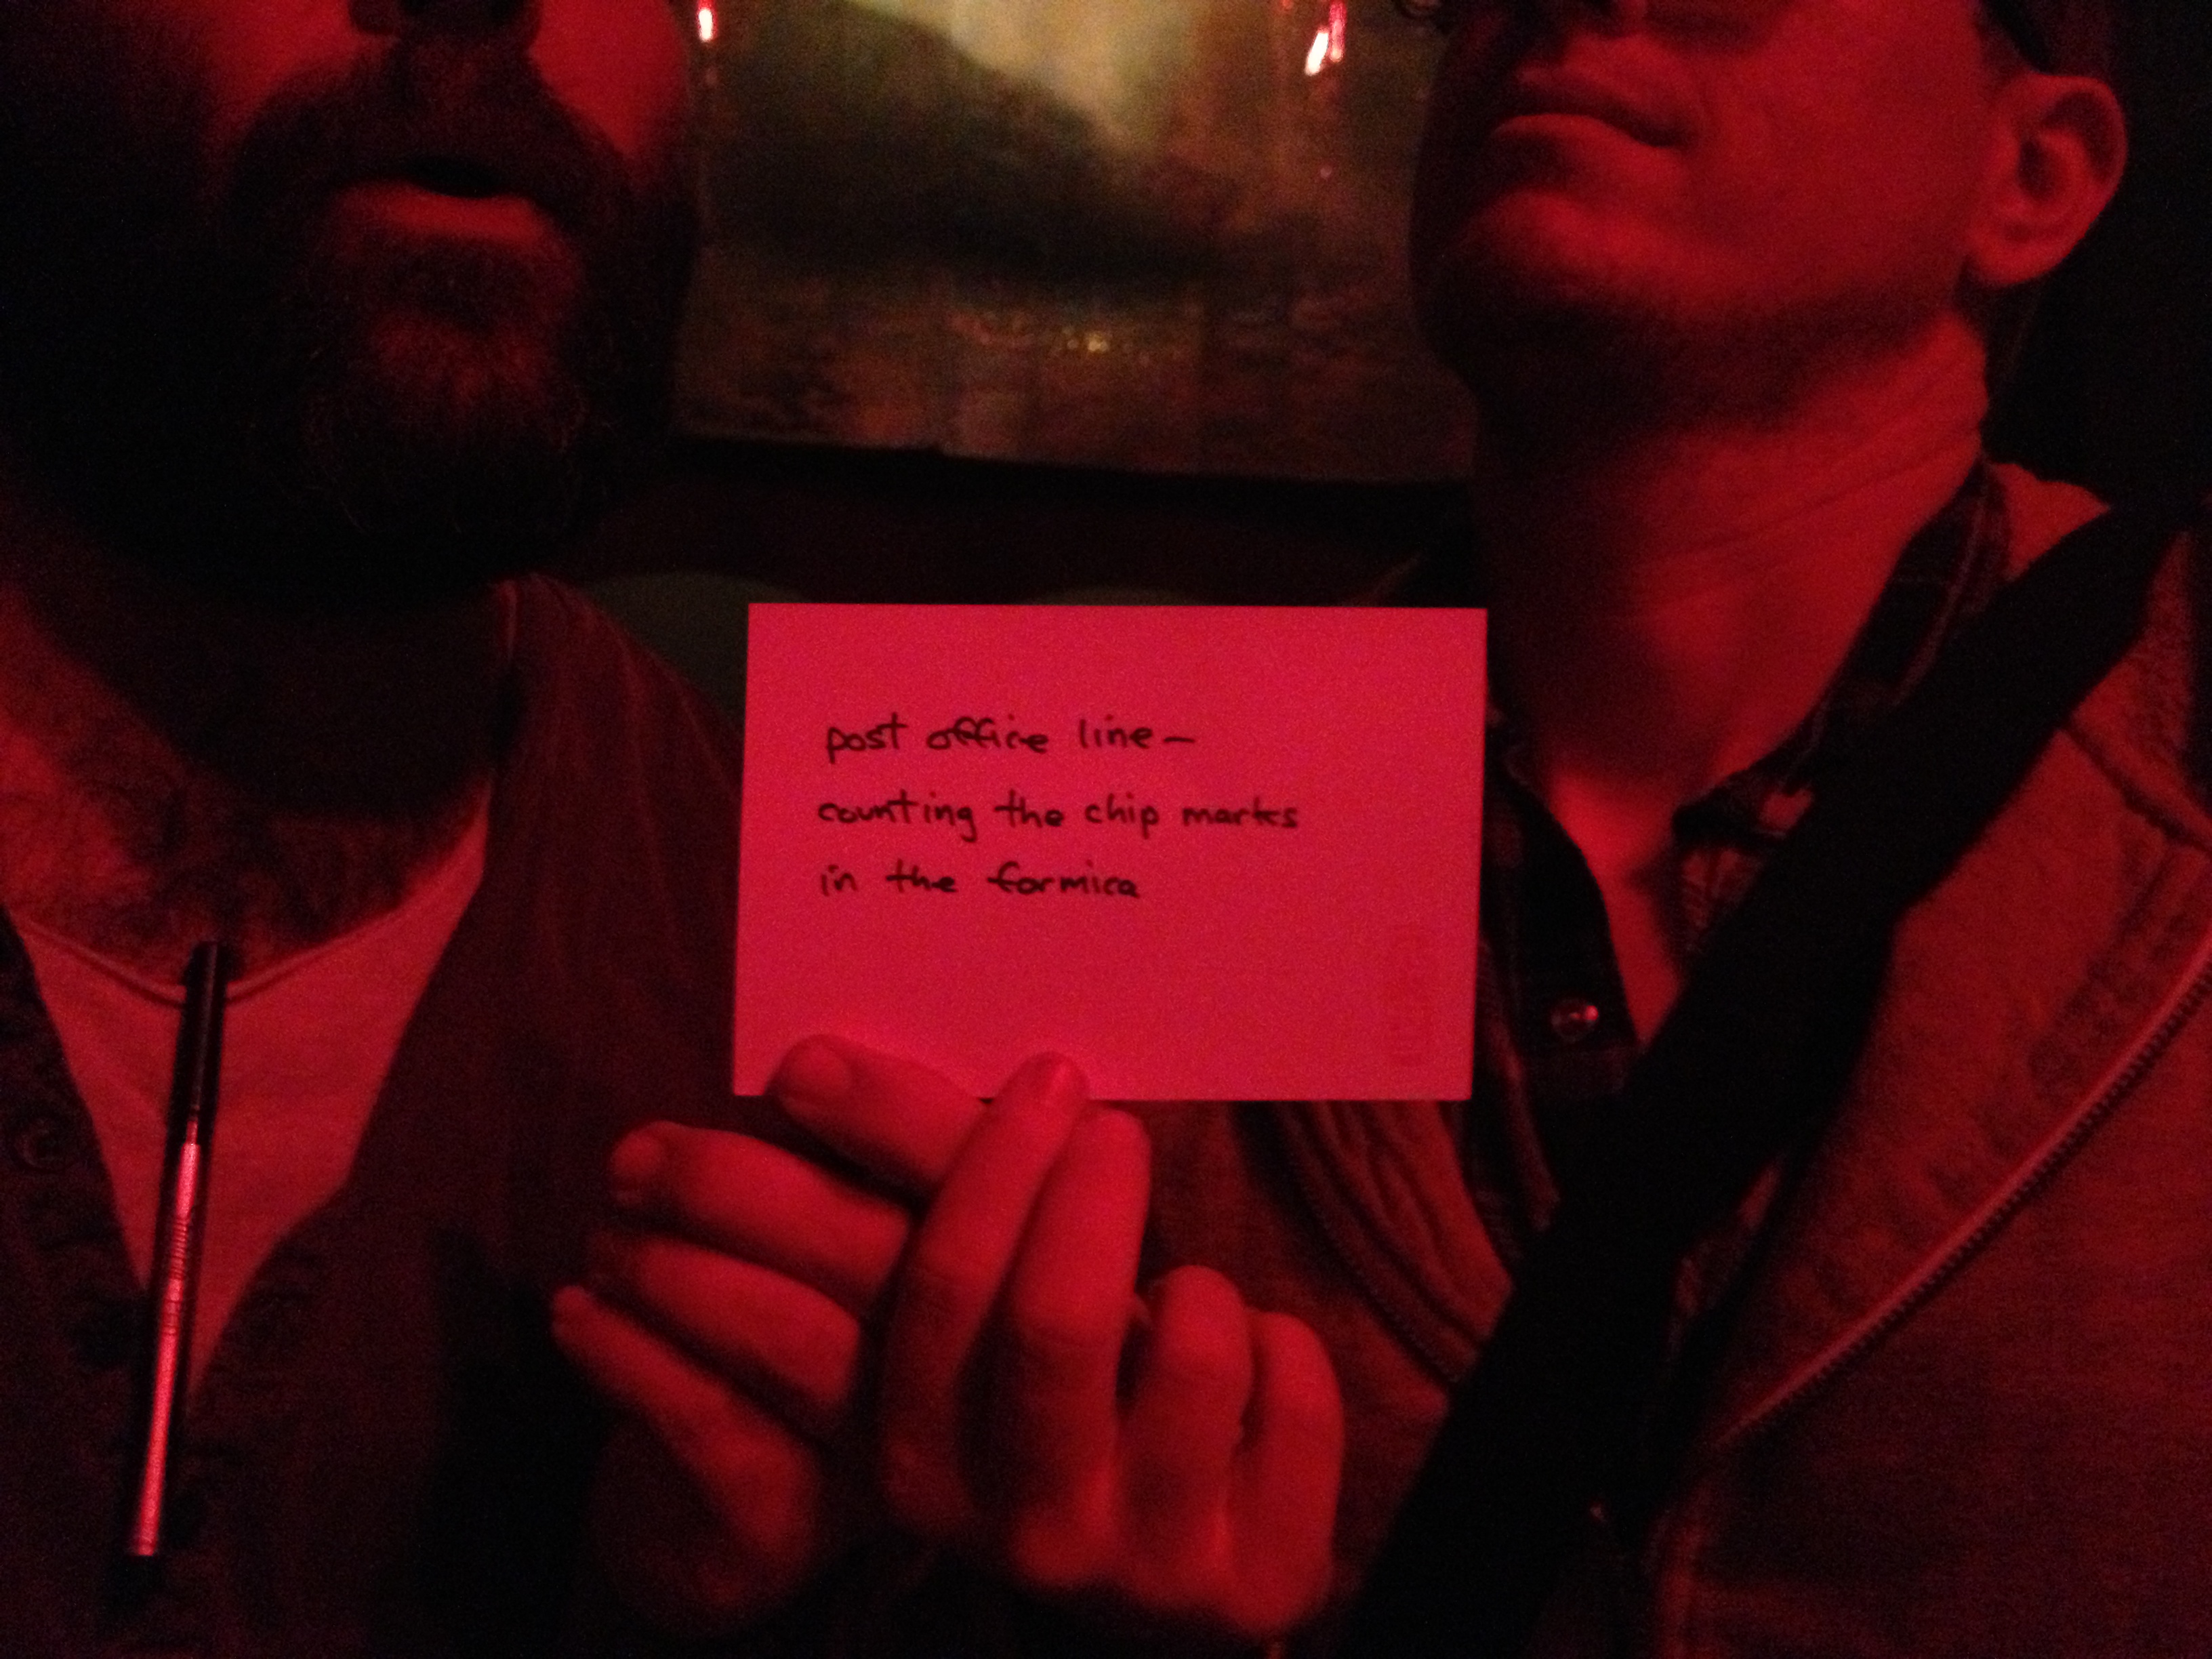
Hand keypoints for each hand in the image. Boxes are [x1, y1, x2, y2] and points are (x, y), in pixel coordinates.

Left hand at [550, 1041, 1000, 1629]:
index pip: (974, 1183)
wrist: (707, 1516)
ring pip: (794, 1341)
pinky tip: (577, 1316)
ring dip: (677, 1272)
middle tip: (638, 1156)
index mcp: (995, 1276)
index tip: (798, 1068)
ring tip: (605, 1238)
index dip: (899, 1120)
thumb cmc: (775, 1318)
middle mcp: (967, 1378)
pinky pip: (712, 1424)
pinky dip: (632, 1357)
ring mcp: (887, 1461)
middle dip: (744, 1189)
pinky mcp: (793, 1528)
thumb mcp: (819, 1225)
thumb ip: (838, 1158)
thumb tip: (802, 1066)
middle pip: (884, 1260)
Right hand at [775, 1039, 1345, 1642]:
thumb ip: (914, 1184)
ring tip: (1182, 1301)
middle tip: (1097, 1118)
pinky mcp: (1257, 1579)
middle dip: (1089, 1188)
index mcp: (919, 1466)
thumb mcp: (984, 1314)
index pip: (930, 1296)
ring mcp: (1142, 1566)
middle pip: (1054, 1319)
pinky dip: (1281, 1345)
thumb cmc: (1064, 1399)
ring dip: (1197, 1288)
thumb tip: (807, 1061)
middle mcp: (1018, 1534)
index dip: (992, 1165)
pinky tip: (1249, 1369)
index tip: (1021, 1079)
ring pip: (1193, 1354)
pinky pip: (1292, 1391)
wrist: (1177, 1579)